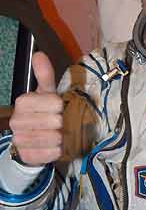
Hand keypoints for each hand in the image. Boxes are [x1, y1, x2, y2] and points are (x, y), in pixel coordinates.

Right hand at [9, 52, 63, 166]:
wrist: (33, 137)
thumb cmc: (43, 110)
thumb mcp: (46, 91)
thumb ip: (44, 73)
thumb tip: (39, 54)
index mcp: (23, 102)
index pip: (53, 103)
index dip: (61, 106)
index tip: (61, 107)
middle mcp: (17, 121)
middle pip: (55, 121)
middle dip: (63, 121)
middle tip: (63, 121)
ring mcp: (20, 140)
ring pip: (53, 138)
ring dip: (62, 136)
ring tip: (61, 132)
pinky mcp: (27, 156)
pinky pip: (51, 153)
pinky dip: (58, 149)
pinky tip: (58, 145)